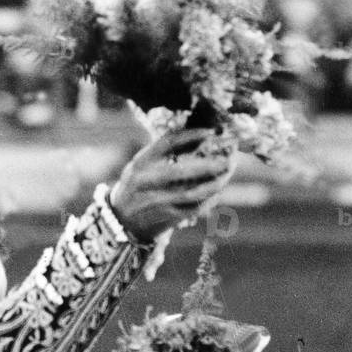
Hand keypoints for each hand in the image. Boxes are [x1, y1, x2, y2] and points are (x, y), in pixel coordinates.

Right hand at [111, 128, 234, 243]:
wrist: (122, 220)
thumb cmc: (138, 187)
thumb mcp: (142, 165)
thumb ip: (164, 153)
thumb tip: (200, 137)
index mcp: (141, 162)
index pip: (167, 143)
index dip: (191, 135)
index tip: (211, 132)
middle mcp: (145, 181)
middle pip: (181, 170)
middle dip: (208, 164)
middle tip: (228, 158)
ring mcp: (154, 201)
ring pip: (190, 192)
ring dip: (213, 184)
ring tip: (227, 174)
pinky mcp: (164, 217)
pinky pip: (191, 209)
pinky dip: (207, 201)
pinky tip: (217, 193)